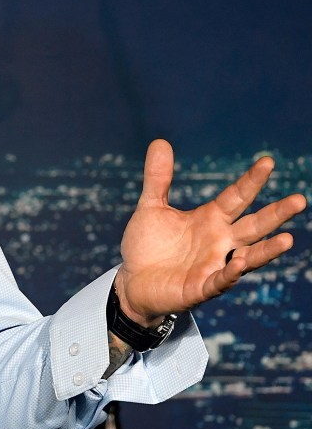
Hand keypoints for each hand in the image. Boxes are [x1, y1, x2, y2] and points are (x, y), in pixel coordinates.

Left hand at [116, 139, 305, 324]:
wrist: (132, 281)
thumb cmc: (148, 245)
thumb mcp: (151, 207)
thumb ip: (158, 178)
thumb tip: (160, 141)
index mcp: (210, 219)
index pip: (236, 197)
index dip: (251, 181)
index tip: (268, 161)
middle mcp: (220, 242)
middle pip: (253, 226)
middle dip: (276, 214)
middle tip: (300, 199)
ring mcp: (213, 265)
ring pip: (248, 257)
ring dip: (267, 250)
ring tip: (288, 239)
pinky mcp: (201, 288)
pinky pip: (220, 281)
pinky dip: (230, 273)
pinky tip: (240, 263)